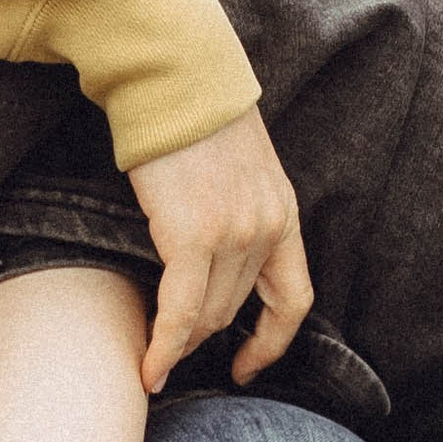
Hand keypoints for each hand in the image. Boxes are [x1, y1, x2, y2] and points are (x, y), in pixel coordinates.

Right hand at [127, 105, 311, 392]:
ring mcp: (233, 233)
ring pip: (207, 316)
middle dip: (203, 339)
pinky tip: (149, 367)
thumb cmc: (196, 115)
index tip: (247, 366)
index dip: (271, 343)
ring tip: (155, 358)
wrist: (176, 74)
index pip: (293, 299)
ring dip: (180, 345)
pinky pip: (179, 310)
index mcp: (283, 213)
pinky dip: (164, 347)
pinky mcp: (192, 234)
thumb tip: (215, 254)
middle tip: (171, 352)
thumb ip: (240, 211)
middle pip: (235, 310)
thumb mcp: (242, 168)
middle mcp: (266, 228)